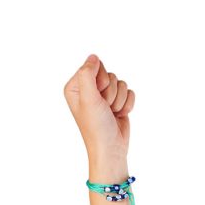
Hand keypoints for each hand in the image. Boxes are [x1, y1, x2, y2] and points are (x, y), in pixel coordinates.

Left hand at [63, 54, 131, 169]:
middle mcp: (88, 90)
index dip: (100, 80)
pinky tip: (119, 115)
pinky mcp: (117, 101)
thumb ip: (87, 74)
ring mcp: (103, 96)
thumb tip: (93, 56)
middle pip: (109, 74)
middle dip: (111, 91)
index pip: (93, 66)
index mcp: (75, 87)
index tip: (96, 97)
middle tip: (104, 107)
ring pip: (120, 82)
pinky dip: (127, 104)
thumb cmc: (96, 127)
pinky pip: (129, 91)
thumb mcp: (88, 99)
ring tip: (110, 113)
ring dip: (119, 99)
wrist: (111, 148)